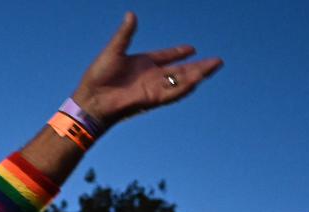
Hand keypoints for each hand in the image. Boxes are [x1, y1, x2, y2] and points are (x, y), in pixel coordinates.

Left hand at [73, 12, 222, 126]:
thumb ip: (125, 34)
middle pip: (180, 70)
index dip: (178, 52)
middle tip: (217, 61)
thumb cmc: (97, 77)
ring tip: (214, 67)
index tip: (192, 48)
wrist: (91, 99)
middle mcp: (150, 76)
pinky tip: (198, 80)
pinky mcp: (151, 99)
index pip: (166, 56)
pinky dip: (185, 87)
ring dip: (198, 74)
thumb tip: (130, 14)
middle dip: (199, 66)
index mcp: (142, 63)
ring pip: (181, 81)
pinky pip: (172, 93)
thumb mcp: (114, 50)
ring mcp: (153, 88)